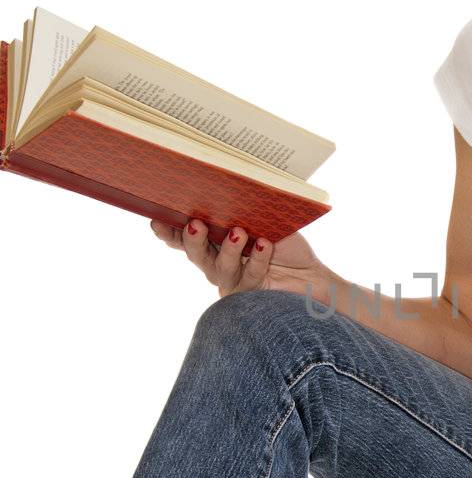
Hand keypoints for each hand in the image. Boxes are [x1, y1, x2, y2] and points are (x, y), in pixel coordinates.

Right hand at [149, 218, 336, 303]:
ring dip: (228, 249)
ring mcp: (231, 280)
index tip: (157, 219)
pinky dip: (258, 260)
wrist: (308, 274)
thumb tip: (230, 184)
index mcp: (211, 242)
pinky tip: (265, 245)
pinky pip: (250, 276)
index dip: (167, 232)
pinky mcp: (249, 293)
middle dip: (193, 239)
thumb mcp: (261, 219)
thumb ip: (243, 208)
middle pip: (196, 254)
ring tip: (238, 232)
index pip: (182, 238)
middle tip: (196, 224)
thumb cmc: (280, 241)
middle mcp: (215, 262)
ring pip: (221, 268)